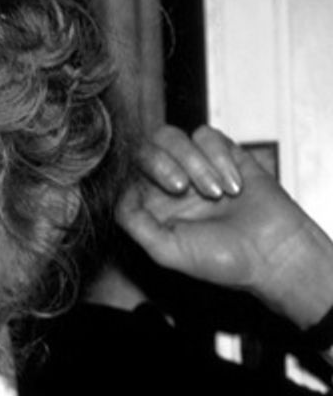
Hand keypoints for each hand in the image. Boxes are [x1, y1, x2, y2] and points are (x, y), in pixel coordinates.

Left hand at [118, 125, 332, 327]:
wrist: (274, 254)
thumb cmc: (222, 260)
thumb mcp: (165, 250)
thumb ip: (134, 222)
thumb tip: (121, 192)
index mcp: (150, 206)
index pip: (128, 173)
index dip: (141, 177)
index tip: (166, 195)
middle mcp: (169, 184)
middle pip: (146, 148)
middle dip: (162, 163)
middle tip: (183, 188)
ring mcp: (195, 167)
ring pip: (173, 137)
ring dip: (195, 163)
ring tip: (216, 194)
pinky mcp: (223, 154)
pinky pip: (206, 135)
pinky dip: (219, 158)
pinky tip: (234, 186)